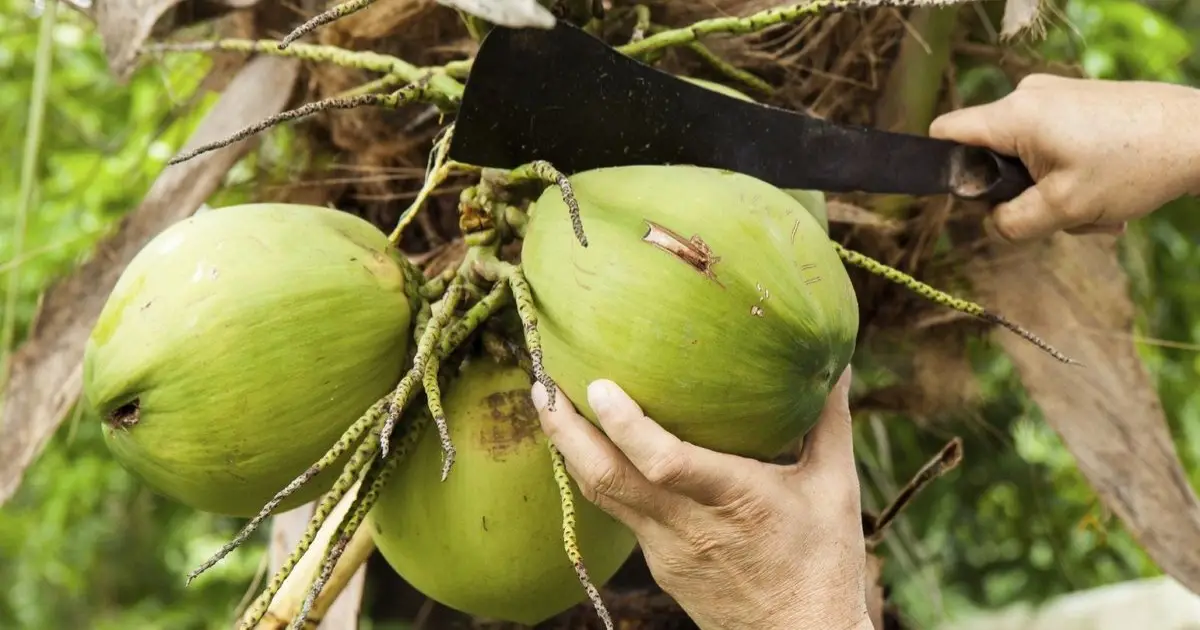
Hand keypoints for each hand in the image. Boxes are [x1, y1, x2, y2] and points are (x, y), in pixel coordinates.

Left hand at [531, 368, 870, 629]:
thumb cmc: (825, 562)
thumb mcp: (837, 487)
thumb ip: (830, 420)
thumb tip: (838, 359)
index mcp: (736, 501)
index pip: (664, 462)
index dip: (625, 425)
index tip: (596, 385)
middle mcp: (690, 526)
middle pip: (608, 479)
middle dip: (566, 431)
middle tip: (541, 385)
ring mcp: (667, 550)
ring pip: (603, 496)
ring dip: (571, 450)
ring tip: (549, 405)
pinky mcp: (660, 564)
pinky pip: (621, 512)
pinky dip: (599, 474)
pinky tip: (592, 445)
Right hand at [929, 74, 1199, 242]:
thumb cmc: (1135, 166)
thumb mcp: (1065, 208)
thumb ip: (1012, 222)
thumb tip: (993, 222)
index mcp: (1015, 115)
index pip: (946, 134)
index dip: (945, 169)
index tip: (974, 199)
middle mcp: (1028, 97)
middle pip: (992, 156)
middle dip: (1020, 194)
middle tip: (1059, 213)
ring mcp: (1054, 98)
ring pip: (1027, 160)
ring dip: (1053, 193)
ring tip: (1096, 206)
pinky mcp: (1076, 104)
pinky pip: (1052, 148)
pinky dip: (1071, 177)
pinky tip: (1106, 192)